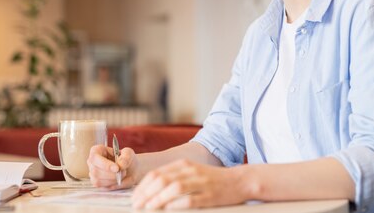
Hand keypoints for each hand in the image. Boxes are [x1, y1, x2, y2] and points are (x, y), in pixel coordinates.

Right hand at [87, 144, 137, 189]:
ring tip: (122, 175)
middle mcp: (92, 162)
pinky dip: (112, 185)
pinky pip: (102, 187)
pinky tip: (118, 180)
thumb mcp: (128, 153)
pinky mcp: (97, 183)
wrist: (130, 169)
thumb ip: (126, 157)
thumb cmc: (126, 159)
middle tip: (123, 172)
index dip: (105, 164)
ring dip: (112, 180)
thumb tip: (120, 164)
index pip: (95, 157)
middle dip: (111, 174)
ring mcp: (93, 174)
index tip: (117, 168)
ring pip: (98, 180)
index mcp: (96, 151)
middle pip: (95, 171)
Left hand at [131, 159, 246, 209]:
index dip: (143, 186)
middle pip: (162, 180)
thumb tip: (151, 190)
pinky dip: (176, 204)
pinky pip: (190, 199)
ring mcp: (200, 182)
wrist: (239, 180)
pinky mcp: (209, 195)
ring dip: (157, 199)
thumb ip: (173, 177)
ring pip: (174, 188)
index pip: (156, 174)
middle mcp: (190, 171)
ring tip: (147, 208)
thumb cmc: (212, 179)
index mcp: (183, 164)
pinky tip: (167, 209)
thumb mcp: (191, 172)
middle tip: (136, 205)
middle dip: (146, 193)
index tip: (134, 197)